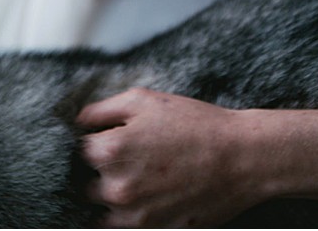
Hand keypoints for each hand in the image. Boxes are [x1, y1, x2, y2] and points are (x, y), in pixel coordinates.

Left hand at [77, 87, 261, 227]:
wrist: (240, 158)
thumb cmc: (193, 123)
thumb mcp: (144, 100)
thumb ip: (101, 110)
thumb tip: (76, 122)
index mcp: (109, 152)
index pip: (76, 151)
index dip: (92, 141)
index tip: (107, 137)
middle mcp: (115, 189)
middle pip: (86, 184)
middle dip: (101, 171)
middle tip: (130, 156)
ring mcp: (133, 218)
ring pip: (102, 210)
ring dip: (113, 196)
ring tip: (142, 176)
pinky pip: (123, 228)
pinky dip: (130, 215)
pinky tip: (151, 194)